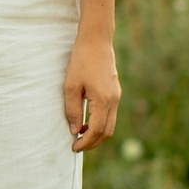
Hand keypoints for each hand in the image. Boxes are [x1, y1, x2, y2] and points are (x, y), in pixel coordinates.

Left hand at [62, 33, 119, 152]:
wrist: (96, 41)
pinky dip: (100, 123)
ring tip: (80, 136)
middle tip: (77, 146)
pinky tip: (86, 122)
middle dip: (93, 143)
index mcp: (104, 100)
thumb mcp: (71, 86)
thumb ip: (73, 110)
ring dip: (96, 134)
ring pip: (110, 124)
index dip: (85, 142)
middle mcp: (114, 100)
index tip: (74, 147)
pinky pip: (110, 114)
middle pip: (107, 132)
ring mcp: (116, 96)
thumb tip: (74, 131)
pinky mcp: (115, 92)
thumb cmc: (81, 61)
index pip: (97, 130)